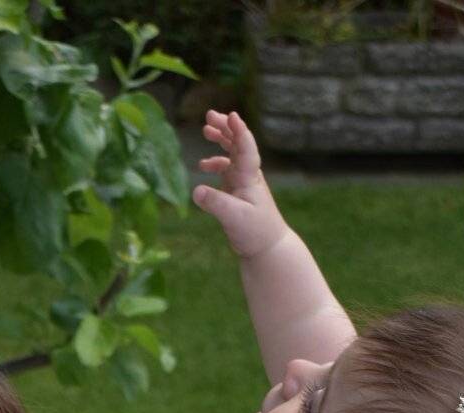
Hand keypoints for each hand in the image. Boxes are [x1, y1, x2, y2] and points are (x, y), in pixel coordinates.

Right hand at [192, 109, 282, 259]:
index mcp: (249, 177)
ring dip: (221, 139)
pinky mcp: (236, 190)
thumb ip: (216, 203)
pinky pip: (225, 169)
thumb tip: (196, 191)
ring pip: (232, 153)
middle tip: (209, 115)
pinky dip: (215, 163)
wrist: (267, 246)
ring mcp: (242, 180)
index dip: (239, 130)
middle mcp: (247, 174)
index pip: (246, 148)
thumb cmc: (255, 232)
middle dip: (225, 128)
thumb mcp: (234, 218)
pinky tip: (202, 165)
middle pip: (237, 143)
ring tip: (207, 129)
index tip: (232, 116)